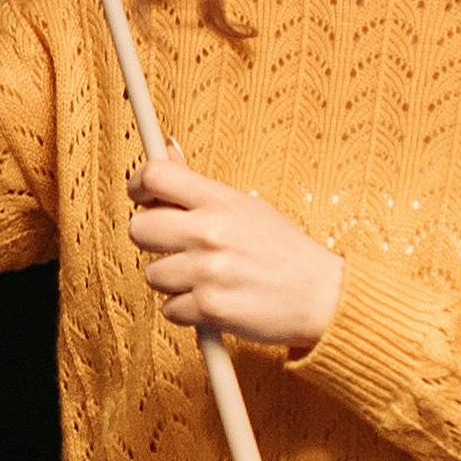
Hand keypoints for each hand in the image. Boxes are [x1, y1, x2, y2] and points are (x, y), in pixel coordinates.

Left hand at [127, 151, 342, 353]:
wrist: (321, 295)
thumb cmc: (283, 250)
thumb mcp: (246, 206)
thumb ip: (200, 186)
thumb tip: (165, 151)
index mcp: (220, 201)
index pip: (156, 176)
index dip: (139, 184)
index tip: (142, 195)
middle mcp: (210, 233)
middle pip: (140, 228)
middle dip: (153, 240)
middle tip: (177, 246)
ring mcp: (207, 272)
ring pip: (153, 274)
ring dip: (174, 280)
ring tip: (207, 277)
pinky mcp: (209, 308)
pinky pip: (170, 309)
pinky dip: (189, 309)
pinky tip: (215, 298)